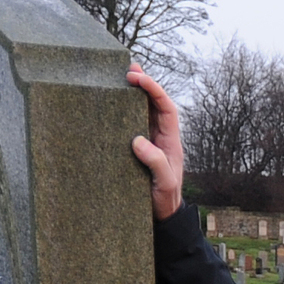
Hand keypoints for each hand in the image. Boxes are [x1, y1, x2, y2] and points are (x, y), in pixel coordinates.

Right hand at [126, 65, 183, 219]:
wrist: (162, 215)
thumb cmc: (165, 199)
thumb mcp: (163, 183)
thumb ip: (155, 162)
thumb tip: (138, 140)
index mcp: (170, 140)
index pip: (165, 107)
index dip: (153, 90)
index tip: (137, 79)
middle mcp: (161, 137)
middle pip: (154, 104)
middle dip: (144, 84)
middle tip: (129, 69)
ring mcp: (150, 142)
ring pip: (143, 112)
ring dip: (134, 95)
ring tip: (122, 77)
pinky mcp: (138, 150)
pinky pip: (132, 126)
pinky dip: (124, 113)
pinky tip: (113, 105)